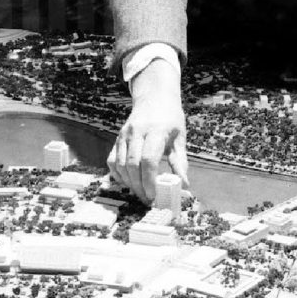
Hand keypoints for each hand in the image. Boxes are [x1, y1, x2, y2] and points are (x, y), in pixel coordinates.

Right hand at [107, 59, 188, 202]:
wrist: (154, 98)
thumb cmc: (171, 119)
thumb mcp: (180, 139)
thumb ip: (180, 162)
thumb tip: (184, 185)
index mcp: (156, 130)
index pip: (148, 159)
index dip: (149, 180)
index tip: (153, 195)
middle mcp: (137, 131)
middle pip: (133, 165)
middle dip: (139, 186)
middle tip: (147, 199)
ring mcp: (124, 134)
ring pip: (121, 164)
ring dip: (129, 183)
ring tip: (140, 193)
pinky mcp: (117, 138)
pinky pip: (112, 160)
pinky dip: (118, 175)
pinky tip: (128, 183)